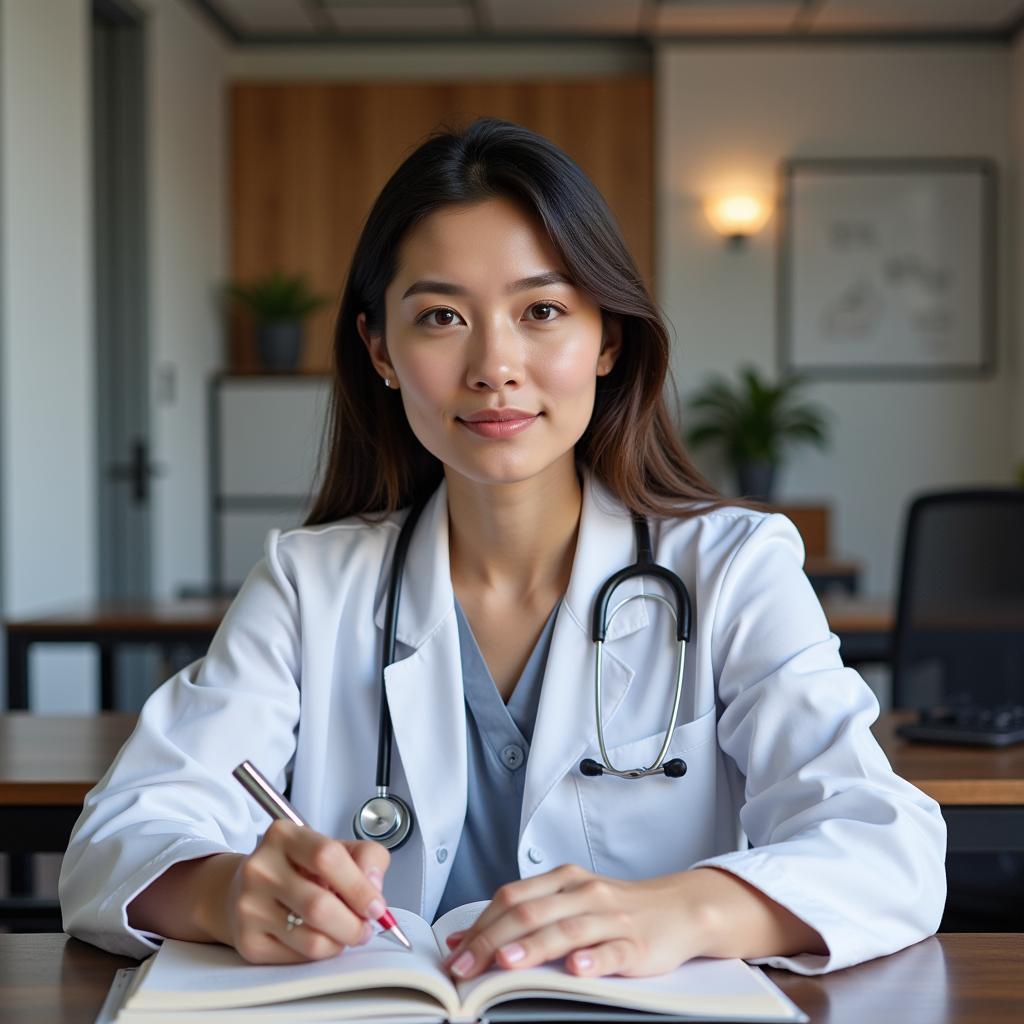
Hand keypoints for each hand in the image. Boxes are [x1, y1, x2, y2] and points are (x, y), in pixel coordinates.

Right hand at [222, 819, 390, 963]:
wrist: (247, 889)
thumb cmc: (299, 868)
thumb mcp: (334, 847)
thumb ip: (366, 856)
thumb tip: (374, 887)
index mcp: (284, 836)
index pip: (327, 857)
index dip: (359, 886)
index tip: (377, 906)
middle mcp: (260, 869)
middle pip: (320, 905)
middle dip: (354, 924)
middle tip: (365, 927)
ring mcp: (249, 906)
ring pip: (312, 940)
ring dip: (340, 942)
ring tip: (345, 932)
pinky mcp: (247, 941)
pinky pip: (298, 958)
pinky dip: (320, 952)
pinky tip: (319, 937)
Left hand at [441, 864, 716, 980]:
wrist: (678, 908)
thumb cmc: (617, 908)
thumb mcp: (570, 902)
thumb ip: (526, 915)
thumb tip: (469, 939)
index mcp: (563, 881)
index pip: (512, 897)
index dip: (479, 924)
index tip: (454, 953)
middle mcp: (583, 893)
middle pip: (530, 912)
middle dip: (491, 940)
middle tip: (464, 967)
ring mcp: (609, 918)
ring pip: (565, 930)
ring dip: (532, 946)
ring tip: (505, 963)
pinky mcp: (636, 943)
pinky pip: (612, 950)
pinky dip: (593, 959)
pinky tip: (576, 968)